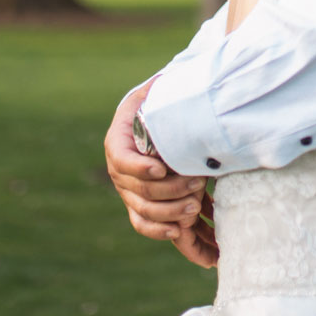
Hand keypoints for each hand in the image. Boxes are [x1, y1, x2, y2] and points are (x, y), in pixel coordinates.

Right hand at [105, 79, 219, 266]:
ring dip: (168, 211)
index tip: (160, 169)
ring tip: (195, 206)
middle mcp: (119, 168)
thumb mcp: (159, 90)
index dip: (138, 167)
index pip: (121, 158)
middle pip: (136, 188)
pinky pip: (142, 223)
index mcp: (119, 139)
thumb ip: (163, 90)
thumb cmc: (163, 100)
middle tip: (196, 184)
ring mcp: (128, 189)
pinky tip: (178, 231)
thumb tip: (175, 84)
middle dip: (167, 190)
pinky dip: (158, 230)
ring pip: (141, 209)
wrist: (162, 119)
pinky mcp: (140, 203)